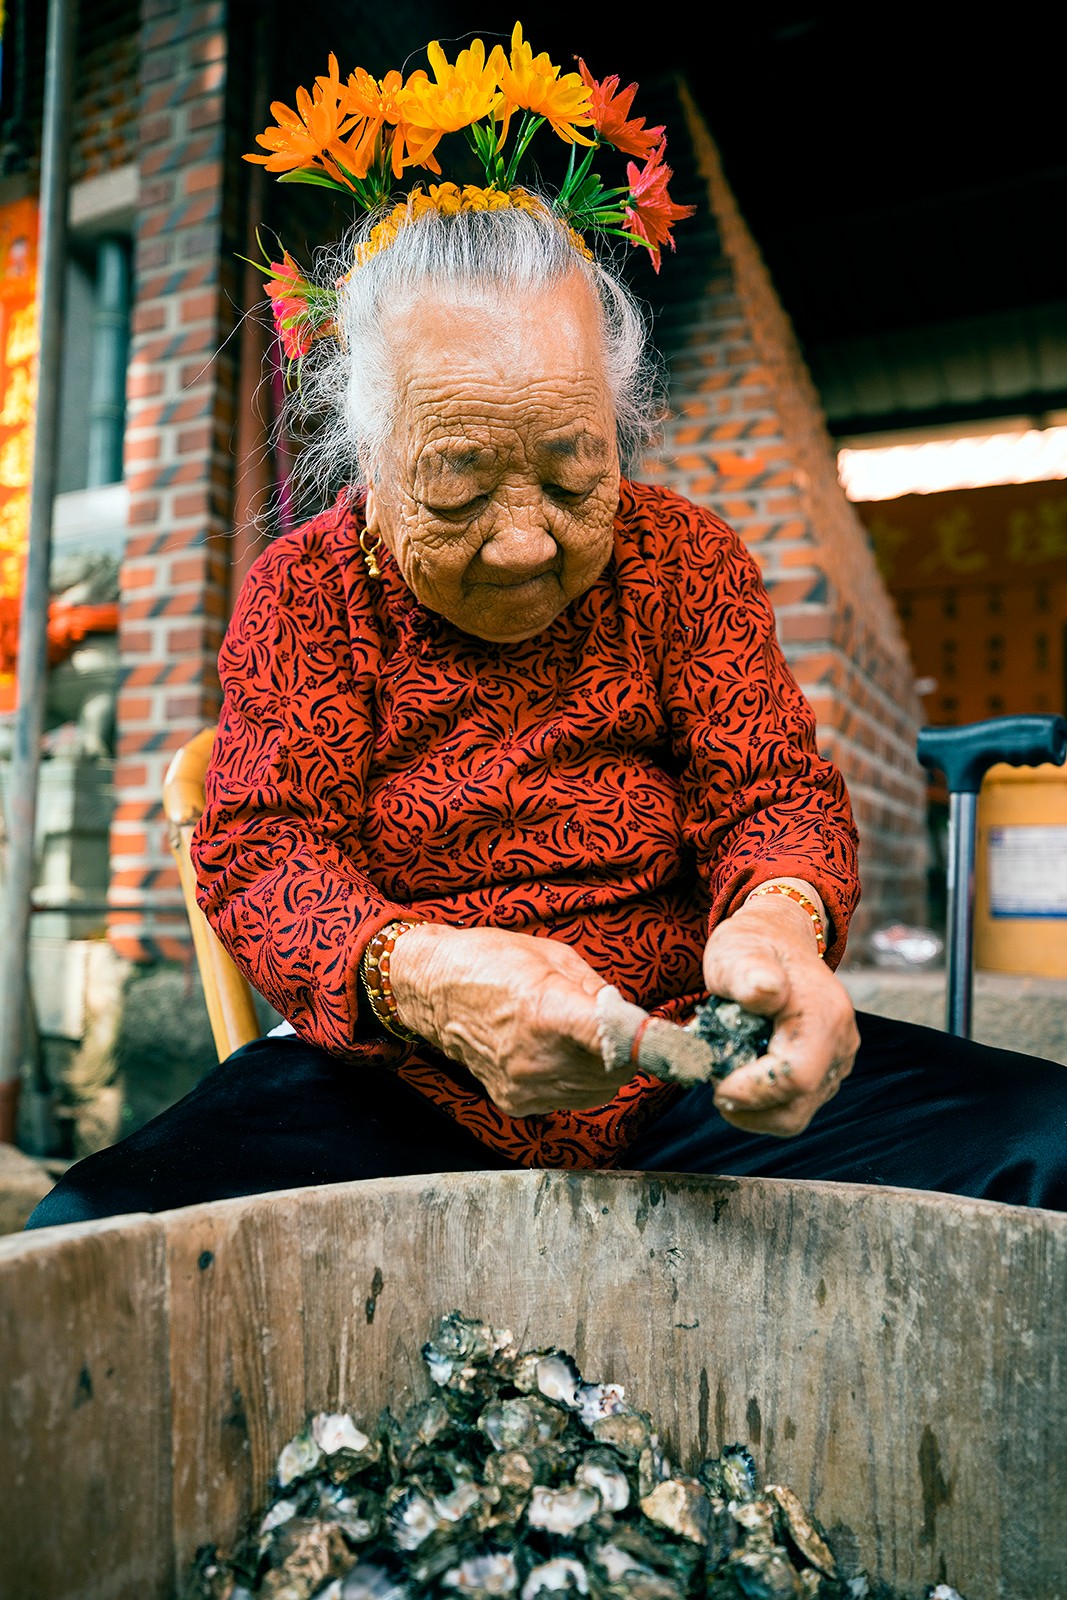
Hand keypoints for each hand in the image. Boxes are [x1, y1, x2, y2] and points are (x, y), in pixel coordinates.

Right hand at [387, 925, 632, 1115]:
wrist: (432, 989)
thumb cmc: (491, 961)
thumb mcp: (554, 957)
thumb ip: (598, 992)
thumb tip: (630, 1018)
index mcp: (548, 1012)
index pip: (618, 1042)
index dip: (650, 1042)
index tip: (668, 1037)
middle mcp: (535, 1058)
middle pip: (617, 1071)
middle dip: (627, 1049)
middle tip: (614, 1024)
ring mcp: (524, 1086)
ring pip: (599, 1090)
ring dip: (605, 1066)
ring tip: (580, 1035)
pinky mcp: (515, 1103)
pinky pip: (572, 1099)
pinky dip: (578, 1079)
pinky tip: (559, 1052)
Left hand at [701, 886, 858, 1136]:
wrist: (780, 940)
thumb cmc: (753, 946)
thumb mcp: (737, 951)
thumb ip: (748, 973)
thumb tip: (765, 990)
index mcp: (823, 1015)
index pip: (794, 1078)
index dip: (752, 1092)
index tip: (716, 1084)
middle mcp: (840, 1043)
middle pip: (796, 1110)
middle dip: (748, 1108)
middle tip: (715, 1082)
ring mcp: (838, 1060)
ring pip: (795, 1113)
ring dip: (754, 1106)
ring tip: (727, 1072)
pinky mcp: (828, 1071)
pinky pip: (796, 1104)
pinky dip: (764, 1100)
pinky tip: (743, 1071)